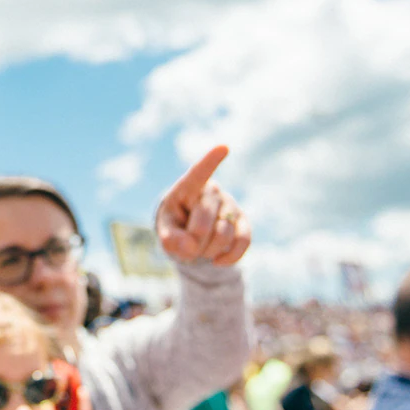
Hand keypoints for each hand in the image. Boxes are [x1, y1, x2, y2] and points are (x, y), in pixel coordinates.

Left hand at [155, 145, 250, 265]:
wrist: (192, 239)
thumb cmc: (175, 228)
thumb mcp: (166, 232)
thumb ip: (170, 239)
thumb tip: (189, 247)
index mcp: (188, 187)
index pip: (199, 173)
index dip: (210, 161)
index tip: (223, 147)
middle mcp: (212, 192)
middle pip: (205, 216)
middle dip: (193, 239)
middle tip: (186, 247)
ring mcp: (230, 205)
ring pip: (224, 232)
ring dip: (208, 250)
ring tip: (200, 251)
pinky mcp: (243, 223)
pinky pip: (243, 241)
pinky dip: (229, 256)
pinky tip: (217, 261)